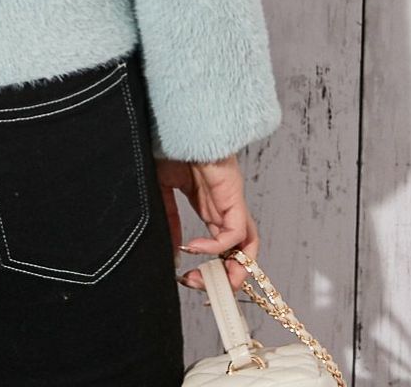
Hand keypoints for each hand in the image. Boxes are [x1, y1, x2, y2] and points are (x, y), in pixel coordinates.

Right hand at [155, 153, 261, 294]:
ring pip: (248, 245)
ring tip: (216, 282)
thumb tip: (172, 248)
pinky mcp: (233, 196)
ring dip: (235, 269)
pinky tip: (195, 248)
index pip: (220, 243)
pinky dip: (217, 247)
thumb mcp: (162, 188)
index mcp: (209, 204)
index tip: (188, 276)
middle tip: (201, 287)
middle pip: (239, 250)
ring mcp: (231, 201)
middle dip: (224, 275)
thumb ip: (168, 217)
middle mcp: (224, 206)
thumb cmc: (170, 143)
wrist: (176, 122)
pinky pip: (235, 232)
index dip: (208, 264)